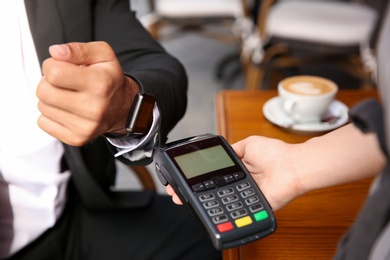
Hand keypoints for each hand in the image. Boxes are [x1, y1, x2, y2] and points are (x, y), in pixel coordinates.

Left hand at [36, 42, 139, 145]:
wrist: (124, 108)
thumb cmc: (110, 79)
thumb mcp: (103, 55)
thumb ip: (79, 49)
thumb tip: (55, 52)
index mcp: (100, 84)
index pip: (54, 73)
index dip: (52, 65)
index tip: (62, 67)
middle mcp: (94, 108)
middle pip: (44, 91)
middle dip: (48, 82)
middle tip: (64, 82)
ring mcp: (85, 126)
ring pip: (42, 107)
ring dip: (51, 98)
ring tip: (68, 95)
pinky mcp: (77, 138)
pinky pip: (43, 123)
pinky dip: (51, 114)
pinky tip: (67, 109)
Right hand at [165, 135, 303, 210]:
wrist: (293, 167)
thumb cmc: (276, 154)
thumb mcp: (249, 144)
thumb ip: (235, 150)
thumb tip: (224, 150)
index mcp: (240, 169)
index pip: (215, 175)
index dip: (200, 177)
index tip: (185, 177)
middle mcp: (241, 183)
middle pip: (214, 189)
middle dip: (195, 191)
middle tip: (177, 193)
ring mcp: (245, 195)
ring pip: (220, 200)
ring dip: (202, 201)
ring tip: (182, 199)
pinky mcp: (252, 204)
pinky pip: (235, 209)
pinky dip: (222, 210)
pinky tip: (204, 208)